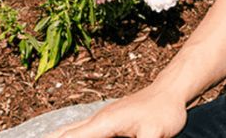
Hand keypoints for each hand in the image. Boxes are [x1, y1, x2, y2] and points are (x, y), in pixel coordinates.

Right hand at [47, 85, 186, 137]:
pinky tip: (65, 136)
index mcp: (103, 124)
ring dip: (55, 136)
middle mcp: (97, 120)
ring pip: (70, 130)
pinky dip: (67, 135)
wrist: (170, 92)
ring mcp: (101, 119)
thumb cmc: (163, 112)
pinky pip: (81, 130)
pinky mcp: (108, 121)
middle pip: (63, 133)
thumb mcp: (155, 136)